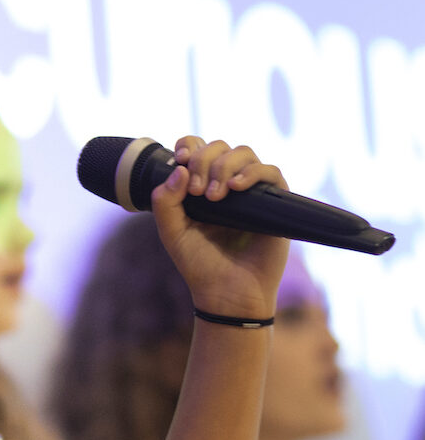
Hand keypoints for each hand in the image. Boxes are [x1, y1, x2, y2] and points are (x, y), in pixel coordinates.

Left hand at [151, 136, 289, 320]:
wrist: (227, 295)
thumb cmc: (200, 265)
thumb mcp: (172, 234)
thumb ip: (165, 203)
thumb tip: (179, 169)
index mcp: (202, 186)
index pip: (198, 148)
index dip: (190, 145)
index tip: (181, 159)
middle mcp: (227, 184)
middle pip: (221, 147)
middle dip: (205, 160)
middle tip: (198, 191)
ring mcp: (252, 192)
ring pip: (245, 153)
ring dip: (225, 167)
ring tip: (214, 196)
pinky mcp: (274, 202)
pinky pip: (270, 173)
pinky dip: (252, 173)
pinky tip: (235, 188)